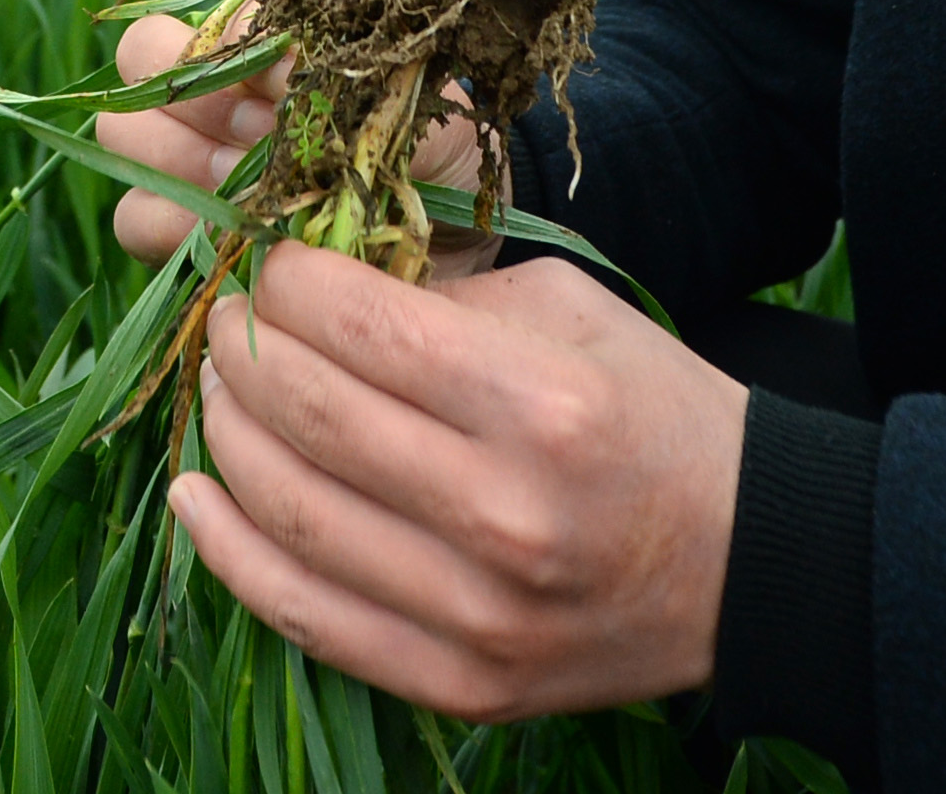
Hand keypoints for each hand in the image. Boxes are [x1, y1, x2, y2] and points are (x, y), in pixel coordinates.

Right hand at [95, 14, 479, 270]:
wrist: (446, 232)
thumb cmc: (426, 142)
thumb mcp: (403, 95)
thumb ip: (343, 70)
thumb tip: (286, 58)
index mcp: (261, 41)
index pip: (201, 16)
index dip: (234, 54)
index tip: (290, 89)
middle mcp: (213, 90)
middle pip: (138, 61)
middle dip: (193, 99)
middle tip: (258, 134)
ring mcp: (190, 159)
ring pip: (123, 138)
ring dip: (180, 162)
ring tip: (250, 190)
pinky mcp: (186, 231)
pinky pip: (135, 218)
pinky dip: (176, 228)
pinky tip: (236, 236)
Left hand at [171, 243, 745, 722]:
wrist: (751, 563)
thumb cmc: (653, 412)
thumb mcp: (571, 311)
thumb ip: (443, 292)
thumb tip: (313, 281)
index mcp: (538, 404)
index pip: (358, 326)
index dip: (288, 282)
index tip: (271, 262)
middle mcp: (502, 515)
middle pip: (307, 415)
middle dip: (244, 346)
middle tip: (232, 317)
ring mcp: (475, 615)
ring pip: (287, 512)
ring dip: (224, 433)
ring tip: (218, 389)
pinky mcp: (458, 683)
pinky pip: (304, 616)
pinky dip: (226, 550)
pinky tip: (194, 492)